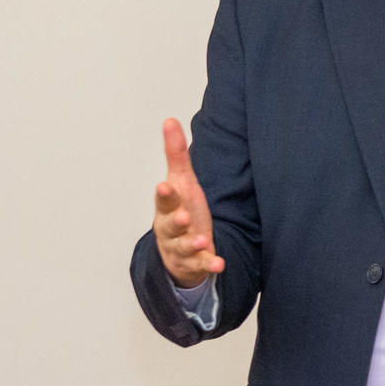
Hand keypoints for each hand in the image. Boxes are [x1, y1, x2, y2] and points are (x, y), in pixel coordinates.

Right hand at [153, 118, 224, 288]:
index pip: (164, 199)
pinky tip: (219, 264)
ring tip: (202, 240)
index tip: (165, 185)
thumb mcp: (181, 181)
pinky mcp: (194, 263)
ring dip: (192, 244)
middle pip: (170, 225)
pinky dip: (208, 265)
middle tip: (184, 217)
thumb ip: (176, 153)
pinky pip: (200, 265)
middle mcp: (171, 228)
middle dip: (176, 221)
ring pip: (183, 247)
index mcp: (168, 207)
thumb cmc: (181, 209)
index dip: (165, 194)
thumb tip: (170, 120)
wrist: (180, 248)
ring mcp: (181, 247)